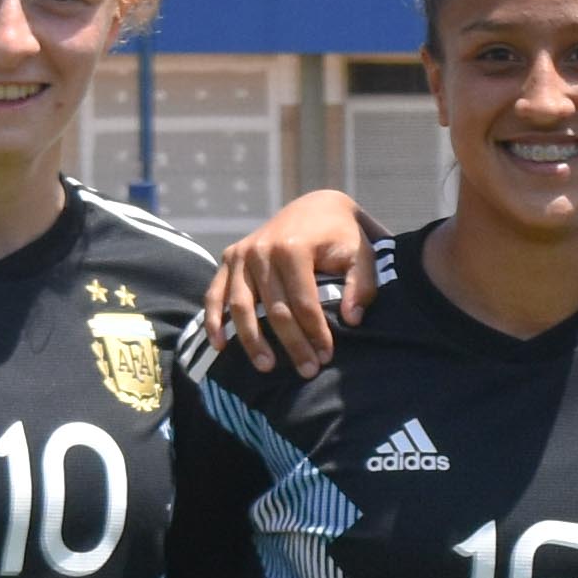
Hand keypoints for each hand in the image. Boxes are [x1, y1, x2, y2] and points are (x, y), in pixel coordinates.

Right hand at [202, 192, 378, 371]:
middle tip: (307, 370)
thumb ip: (362, 285)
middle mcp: (262, 250)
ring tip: (266, 367)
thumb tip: (351, 320)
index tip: (326, 357)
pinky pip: (215, 294)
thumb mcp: (362, 254)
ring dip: (251, 340)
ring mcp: (242, 254)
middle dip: (292, 344)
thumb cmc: (342, 236)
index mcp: (293, 247)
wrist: (316, 207)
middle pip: (274, 309)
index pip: (303, 302)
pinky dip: (214, 320)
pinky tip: (219, 346)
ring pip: (241, 306)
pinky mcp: (229, 258)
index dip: (315, 333)